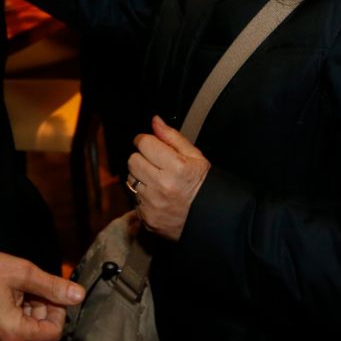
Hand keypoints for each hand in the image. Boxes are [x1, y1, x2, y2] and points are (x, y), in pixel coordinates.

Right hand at [0, 249, 83, 340]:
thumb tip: (79, 295)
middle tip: (30, 285)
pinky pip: (11, 331)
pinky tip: (7, 296)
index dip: (58, 311)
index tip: (49, 292)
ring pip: (26, 330)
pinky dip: (15, 314)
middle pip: (39, 332)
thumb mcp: (22, 273)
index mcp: (14, 334)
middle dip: (42, 308)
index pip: (54, 333)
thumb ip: (53, 286)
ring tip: (16, 288)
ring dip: (29, 309)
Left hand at [128, 116, 210, 242]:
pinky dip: (143, 196)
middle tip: (154, 163)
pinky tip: (158, 197)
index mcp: (176, 167)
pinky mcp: (147, 218)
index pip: (144, 143)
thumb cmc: (203, 185)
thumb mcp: (195, 156)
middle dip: (141, 158)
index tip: (150, 144)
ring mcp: (153, 203)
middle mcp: (162, 185)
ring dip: (141, 177)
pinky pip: (134, 200)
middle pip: (133, 160)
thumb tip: (155, 121)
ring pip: (131, 179)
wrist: (209, 218)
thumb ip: (172, 137)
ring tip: (157, 181)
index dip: (146, 141)